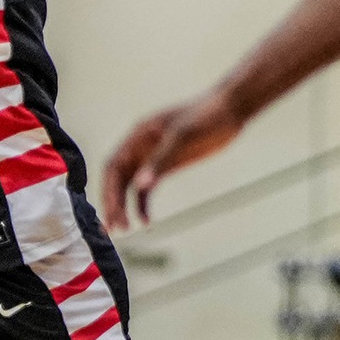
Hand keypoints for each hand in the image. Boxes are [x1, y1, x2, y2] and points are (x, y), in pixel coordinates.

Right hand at [103, 91, 245, 231]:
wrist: (230, 110)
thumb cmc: (206, 114)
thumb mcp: (183, 136)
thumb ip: (161, 160)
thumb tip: (141, 184)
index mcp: (137, 136)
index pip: (113, 166)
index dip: (109, 190)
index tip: (112, 211)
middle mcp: (139, 149)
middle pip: (117, 180)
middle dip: (113, 204)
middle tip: (115, 228)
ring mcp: (152, 159)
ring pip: (129, 187)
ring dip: (124, 208)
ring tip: (125, 229)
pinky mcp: (166, 167)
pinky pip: (147, 190)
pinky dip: (143, 206)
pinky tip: (147, 221)